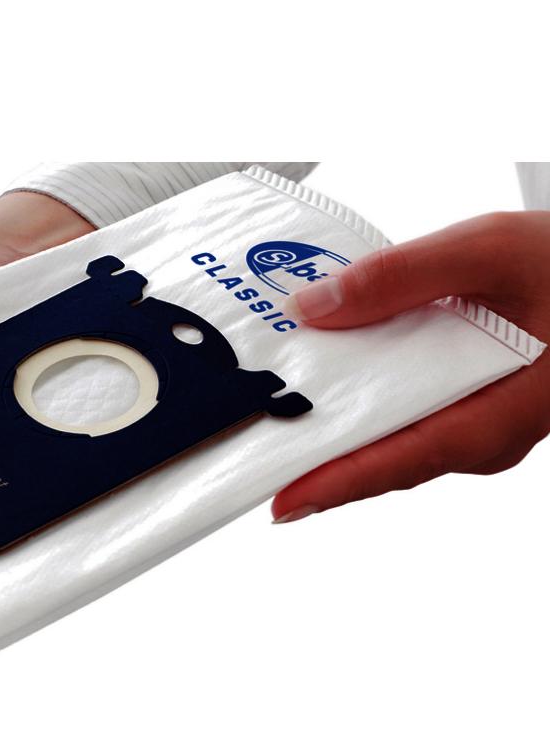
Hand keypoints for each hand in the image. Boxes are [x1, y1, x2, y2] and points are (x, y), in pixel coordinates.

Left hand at [272, 212, 549, 522]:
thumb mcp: (490, 251)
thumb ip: (400, 276)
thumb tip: (313, 308)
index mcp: (499, 413)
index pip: (401, 460)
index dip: (336, 483)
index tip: (281, 500)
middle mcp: (484, 435)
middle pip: (385, 460)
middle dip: (318, 460)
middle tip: (253, 456)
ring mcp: (477, 426)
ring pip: (394, 442)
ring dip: (336, 434)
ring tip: (273, 424)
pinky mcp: (468, 408)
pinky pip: (407, 419)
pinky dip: (365, 406)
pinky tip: (329, 384)